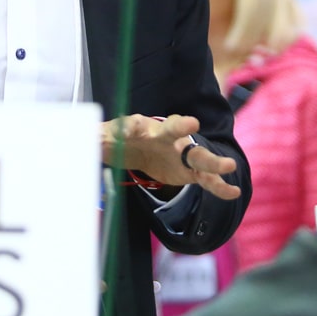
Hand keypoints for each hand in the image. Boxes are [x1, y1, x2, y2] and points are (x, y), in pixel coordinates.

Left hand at [100, 114, 241, 200]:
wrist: (138, 148)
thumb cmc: (120, 140)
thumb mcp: (103, 140)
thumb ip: (95, 139)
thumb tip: (83, 136)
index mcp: (140, 127)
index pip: (135, 124)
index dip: (131, 127)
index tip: (130, 129)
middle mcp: (164, 136)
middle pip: (173, 130)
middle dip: (181, 127)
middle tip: (190, 124)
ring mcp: (180, 153)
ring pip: (197, 155)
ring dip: (212, 161)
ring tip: (229, 165)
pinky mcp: (188, 172)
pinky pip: (205, 179)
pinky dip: (219, 185)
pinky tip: (233, 191)